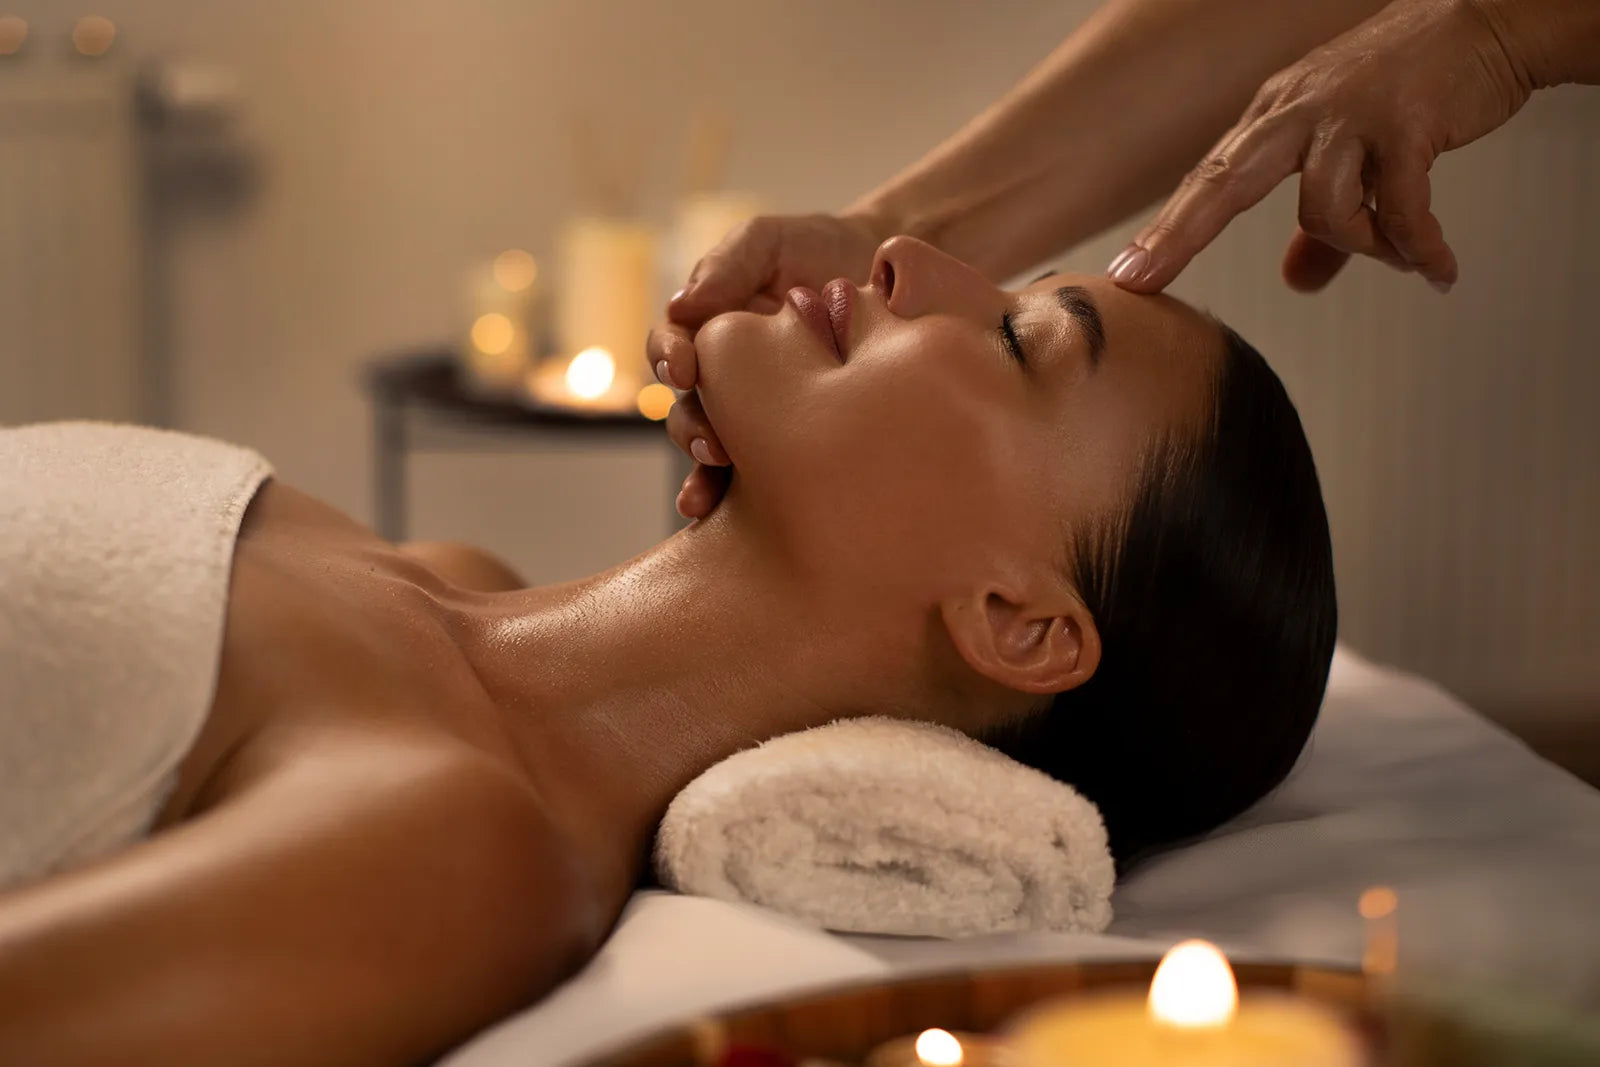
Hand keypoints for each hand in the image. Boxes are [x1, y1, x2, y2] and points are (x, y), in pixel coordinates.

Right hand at [647, 211, 890, 518]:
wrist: (888, 276)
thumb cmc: (818, 248)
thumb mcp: (769, 242)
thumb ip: (727, 265)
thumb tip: (682, 307)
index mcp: (706, 330)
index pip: (670, 346)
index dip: (669, 358)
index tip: (684, 367)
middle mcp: (723, 377)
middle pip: (686, 410)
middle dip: (692, 429)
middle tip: (713, 443)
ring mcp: (755, 413)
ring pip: (716, 449)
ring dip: (708, 471)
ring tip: (718, 487)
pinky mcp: (790, 440)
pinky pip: (760, 474)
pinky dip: (743, 498)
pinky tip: (733, 517)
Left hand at [1107, 0, 1534, 294]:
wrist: (1486, 21)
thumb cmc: (1408, 89)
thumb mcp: (1350, 154)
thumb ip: (1320, 229)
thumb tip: (1297, 284)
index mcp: (1274, 117)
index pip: (1207, 179)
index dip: (1167, 229)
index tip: (1126, 274)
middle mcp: (1299, 110)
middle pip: (1224, 179)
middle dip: (1180, 233)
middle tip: (1141, 279)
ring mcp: (1350, 111)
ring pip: (1324, 207)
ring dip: (1366, 247)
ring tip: (1406, 258)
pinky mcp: (1407, 120)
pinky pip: (1402, 207)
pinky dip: (1418, 248)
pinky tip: (1438, 270)